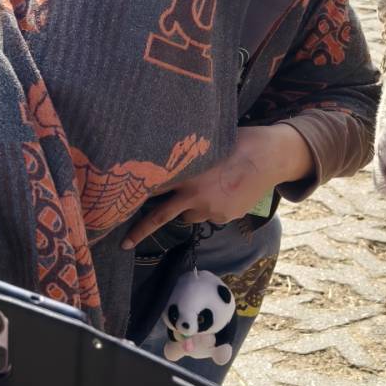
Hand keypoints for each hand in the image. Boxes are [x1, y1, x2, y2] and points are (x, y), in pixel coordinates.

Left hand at [123, 125, 311, 246]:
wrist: (272, 157)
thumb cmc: (238, 141)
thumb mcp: (207, 145)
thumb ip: (186, 158)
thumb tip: (163, 158)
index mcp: (187, 173)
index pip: (152, 188)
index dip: (134, 196)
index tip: (114, 207)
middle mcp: (196, 195)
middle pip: (161, 216)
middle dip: (141, 230)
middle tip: (124, 244)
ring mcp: (211, 210)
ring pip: (188, 215)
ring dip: (187, 207)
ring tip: (204, 189)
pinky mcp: (225, 217)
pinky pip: (209, 215)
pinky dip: (210, 207)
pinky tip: (225, 191)